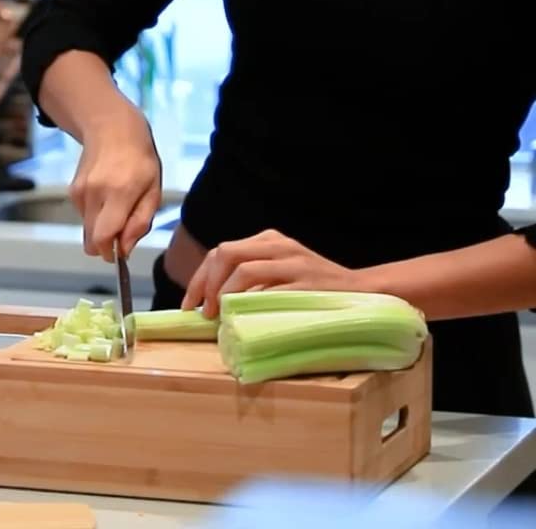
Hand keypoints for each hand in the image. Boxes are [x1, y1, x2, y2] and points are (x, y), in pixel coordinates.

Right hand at [69, 106, 160, 259]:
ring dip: (101, 229)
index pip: (104, 237)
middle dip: (106, 245)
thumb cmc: (140, 160)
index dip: (110, 253)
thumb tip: (124, 249)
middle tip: (123, 232)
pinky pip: (83, 216)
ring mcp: (80, 191)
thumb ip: (140, 222)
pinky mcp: (72, 191)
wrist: (111, 129)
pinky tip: (106, 197)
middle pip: (91, 239)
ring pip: (87, 230)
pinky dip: (95, 216)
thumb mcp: (153, 190)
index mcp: (120, 192)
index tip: (120, 254)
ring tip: (117, 207)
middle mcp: (95, 193)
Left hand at [181, 229, 364, 317]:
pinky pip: (269, 289)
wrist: (366, 293)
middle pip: (226, 254)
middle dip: (206, 283)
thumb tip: (211, 301)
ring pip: (243, 268)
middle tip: (202, 311)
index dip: (200, 277)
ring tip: (218, 315)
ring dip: (223, 293)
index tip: (189, 303)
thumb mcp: (281, 272)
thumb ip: (252, 276)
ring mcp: (294, 262)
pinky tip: (242, 315)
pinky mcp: (308, 283)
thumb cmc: (316, 290)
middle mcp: (279, 245)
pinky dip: (249, 302)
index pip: (221, 251)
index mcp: (269, 240)